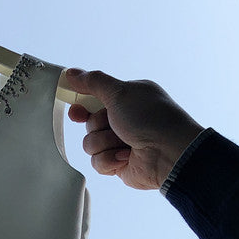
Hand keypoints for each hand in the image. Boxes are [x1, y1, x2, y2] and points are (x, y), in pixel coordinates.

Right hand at [65, 69, 204, 190]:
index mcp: (126, 99)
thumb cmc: (150, 118)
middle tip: (115, 125)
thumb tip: (71, 73)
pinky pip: (98, 163)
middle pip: (90, 123)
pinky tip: (126, 157)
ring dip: (105, 143)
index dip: (82, 105)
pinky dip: (110, 160)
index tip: (75, 109)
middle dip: (99, 126)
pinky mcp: (118, 164)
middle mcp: (123, 121)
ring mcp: (120, 143)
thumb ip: (93, 82)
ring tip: (125, 143)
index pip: (95, 99)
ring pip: (91, 145)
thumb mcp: (119, 92)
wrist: (167, 153)